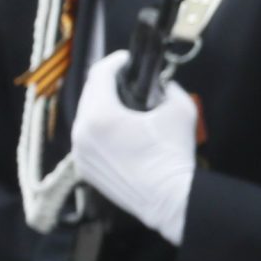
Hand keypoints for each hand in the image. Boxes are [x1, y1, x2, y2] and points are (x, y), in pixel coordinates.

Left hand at [71, 48, 199, 242]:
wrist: (169, 200)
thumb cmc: (173, 155)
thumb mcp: (179, 109)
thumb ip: (167, 88)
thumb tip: (160, 84)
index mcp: (101, 115)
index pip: (99, 74)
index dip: (115, 61)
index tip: (127, 60)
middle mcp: (82, 133)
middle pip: (89, 94)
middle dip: (107, 84)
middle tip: (126, 80)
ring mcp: (80, 153)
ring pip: (86, 118)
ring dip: (102, 107)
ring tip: (123, 107)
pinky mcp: (85, 169)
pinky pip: (87, 140)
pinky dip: (100, 131)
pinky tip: (119, 133)